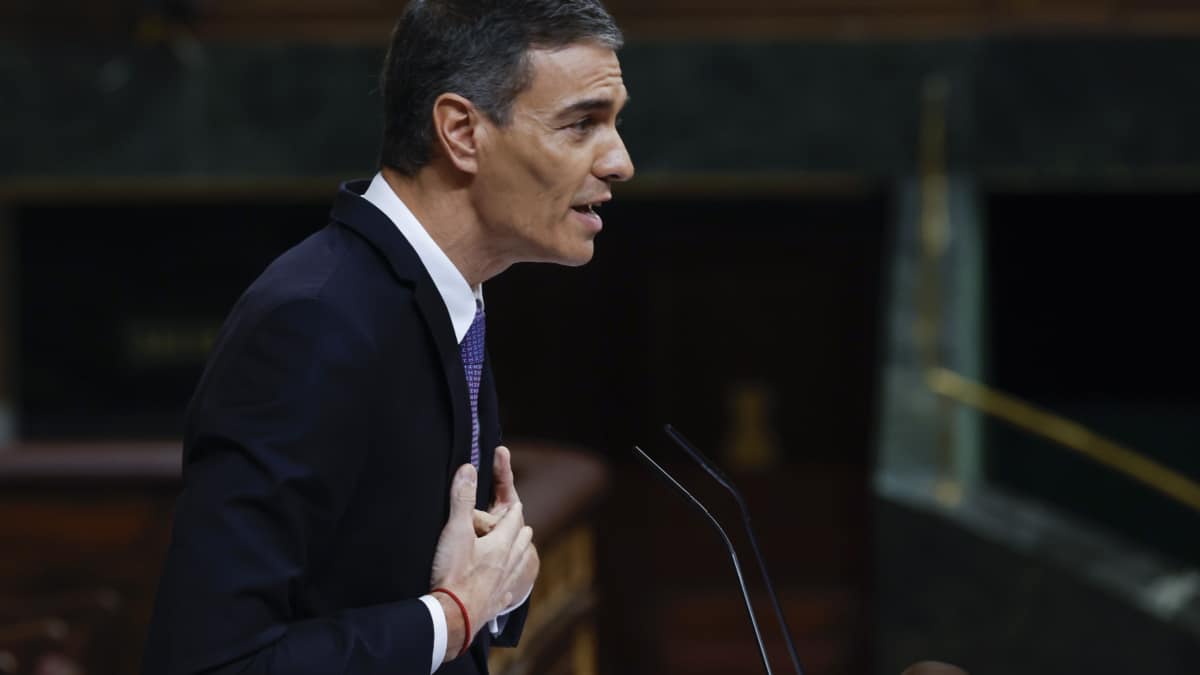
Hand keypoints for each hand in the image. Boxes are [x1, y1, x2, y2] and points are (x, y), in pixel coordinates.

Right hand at [429, 463, 532, 660]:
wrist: (454, 617)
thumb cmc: (454, 573)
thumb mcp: (456, 531)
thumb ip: (462, 499)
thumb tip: (468, 469)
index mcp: (501, 545)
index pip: (513, 522)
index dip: (514, 511)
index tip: (516, 504)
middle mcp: (507, 564)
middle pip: (520, 544)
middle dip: (521, 532)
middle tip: (523, 526)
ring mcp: (503, 586)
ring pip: (519, 566)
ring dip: (521, 555)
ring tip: (523, 551)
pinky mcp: (494, 604)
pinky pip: (507, 593)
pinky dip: (510, 585)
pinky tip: (508, 590)